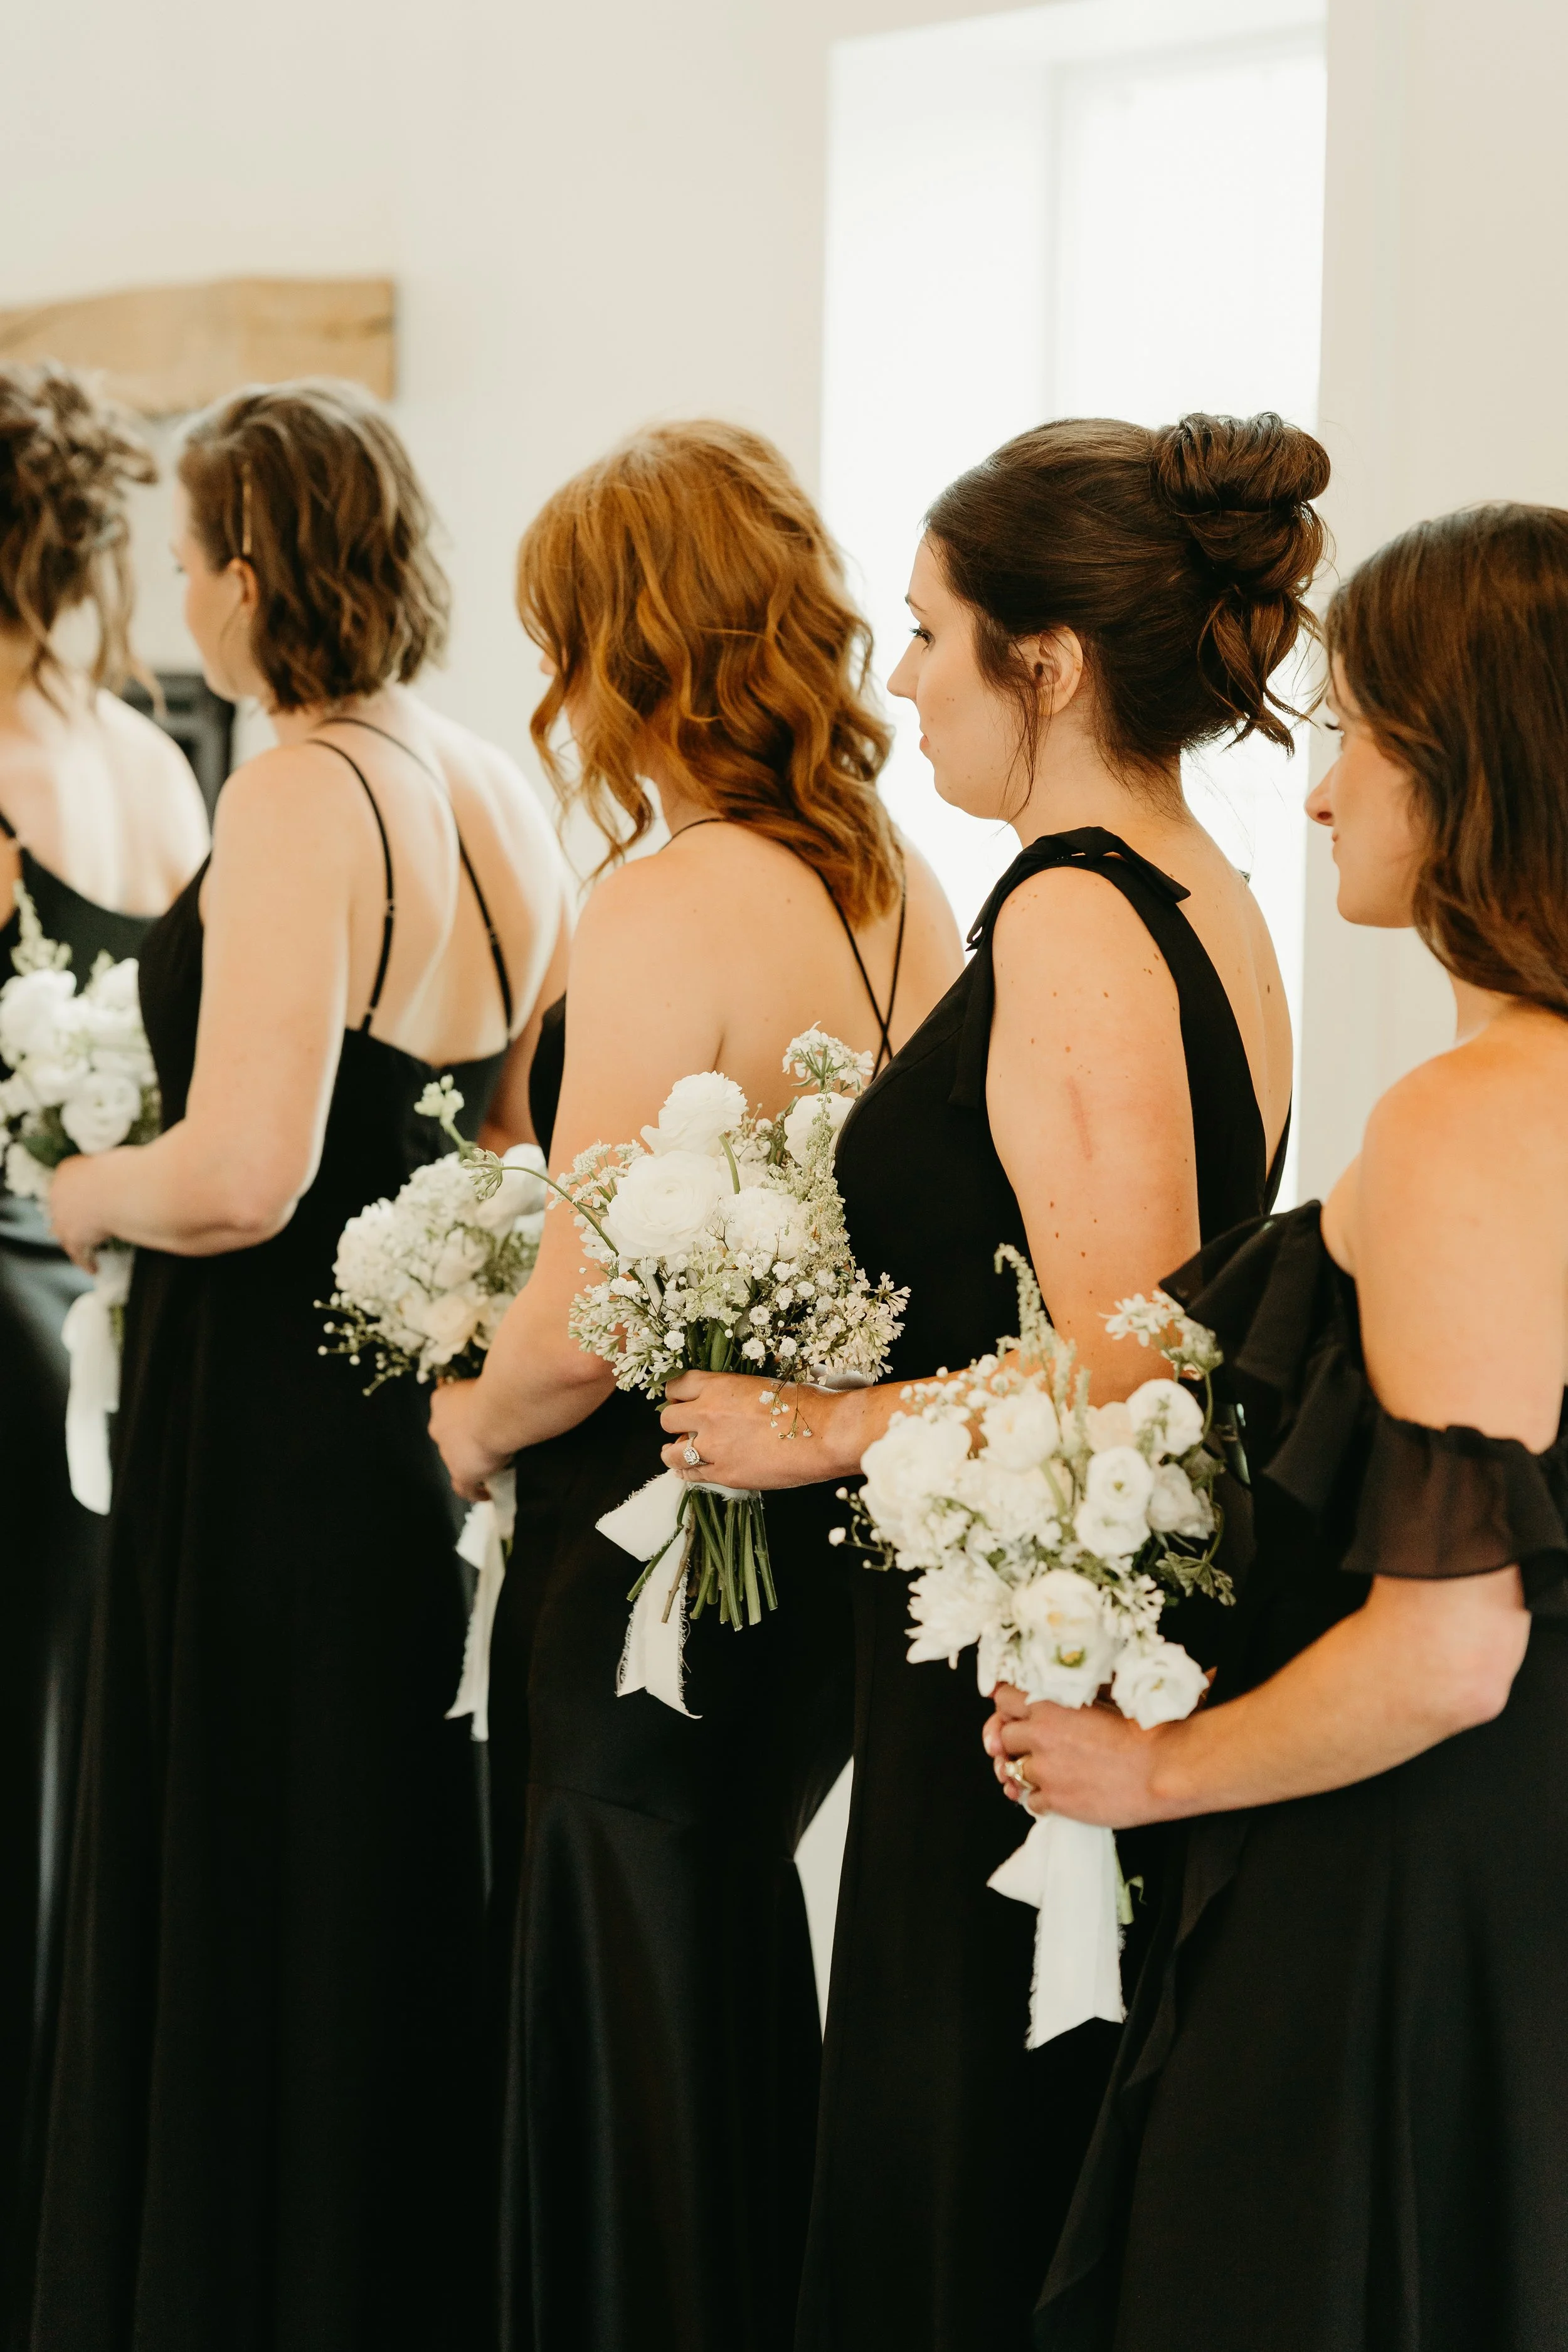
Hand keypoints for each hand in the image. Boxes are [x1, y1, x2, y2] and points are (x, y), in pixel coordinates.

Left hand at [48, 1153, 116, 1270]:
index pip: (66, 1184)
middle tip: (86, 1225)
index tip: (87, 1200)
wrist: (123, 1188)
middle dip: (71, 1217)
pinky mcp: (73, 1237)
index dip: (77, 1194)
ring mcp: (62, 1216)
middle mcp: (58, 1193)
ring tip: (85, 1249)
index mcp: (67, 1171)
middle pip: (60, 1209)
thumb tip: (122, 1174)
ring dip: (73, 1241)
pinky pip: (78, 1253)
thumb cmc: (125, 1171)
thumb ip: (109, 1170)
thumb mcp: (112, 1161)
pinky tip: (94, 1268)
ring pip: (62, 1232)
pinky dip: (86, 1261)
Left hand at [430, 1377, 512, 1502]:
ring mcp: (447, 1452)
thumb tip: (500, 1373)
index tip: (473, 1411)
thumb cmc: (497, 1388)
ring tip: (490, 1462)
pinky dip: (475, 1492)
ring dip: (469, 1460)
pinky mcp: (461, 1473)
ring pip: (454, 1459)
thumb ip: (486, 1381)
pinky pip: (464, 1488)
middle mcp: (438, 1426)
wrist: (498, 1412)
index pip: (444, 1405)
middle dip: (463, 1437)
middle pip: (447, 1434)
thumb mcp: (487, 1375)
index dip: (459, 1410)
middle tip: (487, 1437)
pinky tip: (485, 1494)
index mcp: (441, 1400)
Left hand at [658, 1371, 853, 1490]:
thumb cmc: (807, 1403)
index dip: (677, 1395)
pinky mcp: (725, 1475)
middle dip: (677, 1423)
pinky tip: (697, 1469)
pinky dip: (691, 1472)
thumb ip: (738, 1393)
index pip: (677, 1386)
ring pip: (671, 1453)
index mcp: (719, 1386)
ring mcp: (714, 1447)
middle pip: (667, 1420)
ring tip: (684, 1453)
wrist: (826, 1434)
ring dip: (675, 1451)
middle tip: (688, 1428)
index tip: (682, 1400)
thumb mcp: (765, 1385)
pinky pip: (692, 1475)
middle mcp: (708, 1415)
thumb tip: (732, 1403)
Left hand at [981, 1682, 1174, 1829]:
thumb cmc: (1143, 1728)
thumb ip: (1074, 1691)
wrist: (1162, 1769)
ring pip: (1012, 1771)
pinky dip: (1040, 1797)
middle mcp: (1039, 1737)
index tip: (1015, 1711)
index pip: (1003, 1699)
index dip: (1009, 1705)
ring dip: (1025, 1770)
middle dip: (1015, 1739)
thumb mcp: (1104, 1694)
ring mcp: (1045, 1772)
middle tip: (1033, 1743)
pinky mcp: (1056, 1801)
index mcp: (1048, 1705)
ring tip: (1046, 1770)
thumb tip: (1064, 1686)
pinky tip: (1058, 1791)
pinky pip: (1030, 1801)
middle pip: (1003, 1736)